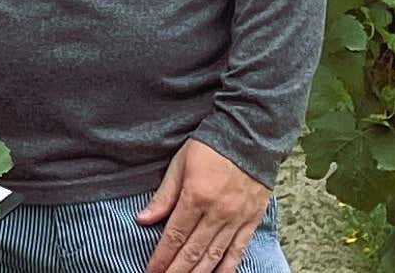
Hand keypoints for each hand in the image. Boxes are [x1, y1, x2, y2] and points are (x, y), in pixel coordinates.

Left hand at [136, 140, 267, 272]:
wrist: (251, 136)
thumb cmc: (212, 146)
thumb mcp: (180, 164)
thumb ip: (163, 195)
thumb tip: (143, 219)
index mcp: (196, 197)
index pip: (174, 236)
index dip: (161, 257)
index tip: (151, 271)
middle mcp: (217, 212)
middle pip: (193, 251)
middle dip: (175, 271)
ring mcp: (237, 218)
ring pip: (214, 255)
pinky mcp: (252, 220)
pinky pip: (239, 250)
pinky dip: (227, 267)